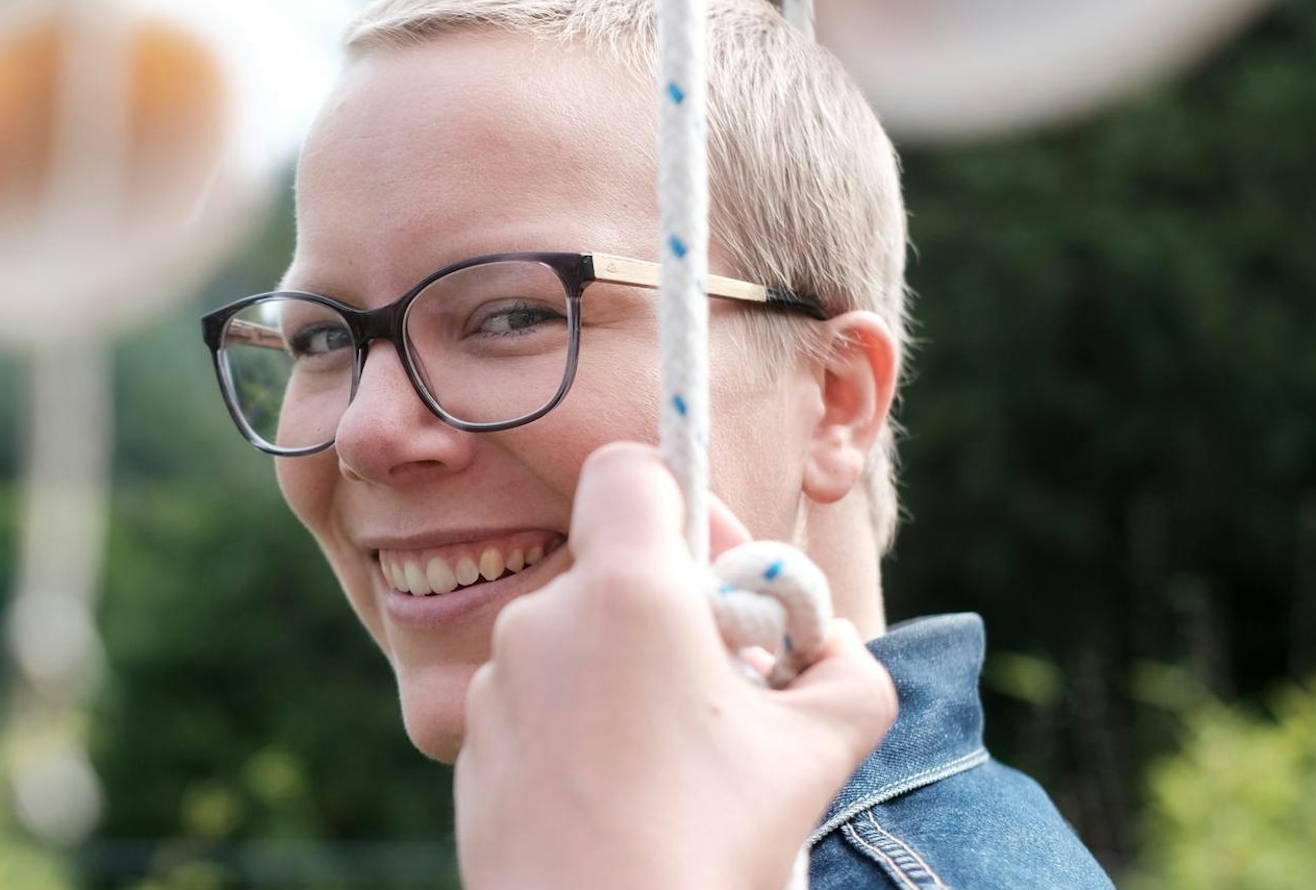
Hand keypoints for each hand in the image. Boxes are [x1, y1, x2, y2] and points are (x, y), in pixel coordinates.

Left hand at [453, 442, 897, 889]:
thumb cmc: (706, 848)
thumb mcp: (820, 749)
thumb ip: (845, 668)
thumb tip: (829, 645)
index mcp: (624, 593)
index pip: (630, 469)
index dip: (687, 501)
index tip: (727, 579)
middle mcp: (542, 622)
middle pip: (612, 565)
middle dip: (674, 605)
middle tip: (727, 684)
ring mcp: (494, 686)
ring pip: (574, 638)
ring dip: (627, 670)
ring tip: (678, 757)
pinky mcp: (470, 746)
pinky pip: (537, 702)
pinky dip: (580, 724)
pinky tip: (623, 795)